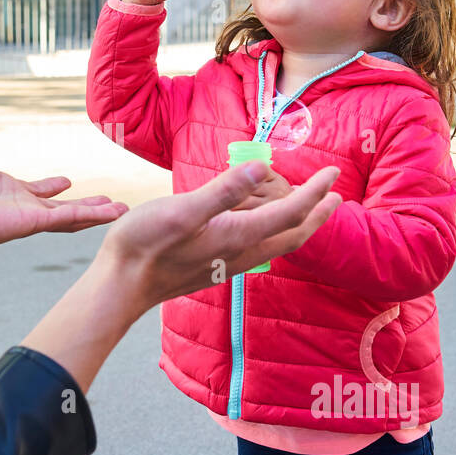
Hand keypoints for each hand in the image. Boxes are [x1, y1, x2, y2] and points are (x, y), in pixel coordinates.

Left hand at [0, 115, 128, 253]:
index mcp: (4, 192)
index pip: (36, 191)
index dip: (52, 187)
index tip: (67, 182)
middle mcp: (20, 206)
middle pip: (61, 207)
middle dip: (86, 206)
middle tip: (112, 204)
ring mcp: (27, 216)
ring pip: (70, 216)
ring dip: (96, 213)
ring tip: (122, 210)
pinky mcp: (29, 222)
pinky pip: (66, 220)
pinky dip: (90, 217)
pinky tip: (112, 214)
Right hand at [21, 160, 340, 393]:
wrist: (121, 286)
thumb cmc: (144, 244)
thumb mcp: (182, 210)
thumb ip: (224, 191)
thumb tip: (262, 168)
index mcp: (238, 235)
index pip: (290, 212)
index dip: (315, 192)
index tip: (333, 173)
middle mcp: (240, 253)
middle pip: (293, 234)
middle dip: (318, 213)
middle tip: (335, 194)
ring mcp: (227, 263)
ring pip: (277, 244)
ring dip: (299, 225)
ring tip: (309, 209)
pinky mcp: (214, 267)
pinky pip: (258, 248)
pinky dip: (274, 232)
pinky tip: (263, 227)